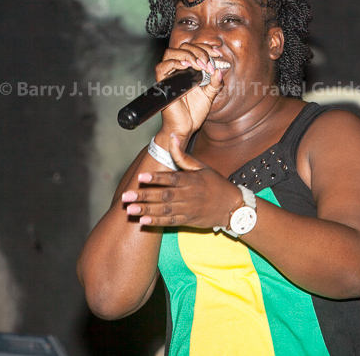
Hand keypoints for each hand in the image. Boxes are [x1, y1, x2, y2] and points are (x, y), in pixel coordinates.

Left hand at [122, 134, 241, 227]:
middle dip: (144, 196)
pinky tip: (143, 221)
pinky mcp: (188, 221)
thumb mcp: (201, 167)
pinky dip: (157, 222)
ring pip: (164, 211)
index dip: (156, 178)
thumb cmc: (215, 184)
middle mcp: (189, 195)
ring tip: (130, 209)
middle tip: (126, 196)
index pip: (172, 178)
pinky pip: (170, 222)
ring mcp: (188, 209)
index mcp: (192, 180)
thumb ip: (182, 155)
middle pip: (164, 196)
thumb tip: (172, 137)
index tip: (141, 176)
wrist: (232, 207)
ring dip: (146, 210)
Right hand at [154, 43, 223, 139]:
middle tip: (208, 63)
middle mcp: (177, 70)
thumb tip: (219, 71)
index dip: (205, 48)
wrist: (186, 128)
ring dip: (188, 55)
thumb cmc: (194, 112)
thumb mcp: (210, 94)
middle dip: (199, 51)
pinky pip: (162, 67)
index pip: (193, 49)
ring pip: (170, 53)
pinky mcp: (162, 84)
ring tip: (199, 65)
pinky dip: (174, 63)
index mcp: (188, 70)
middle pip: (182, 47)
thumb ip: (215, 82)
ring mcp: (169, 76)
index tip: (217, 55)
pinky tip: (187, 67)